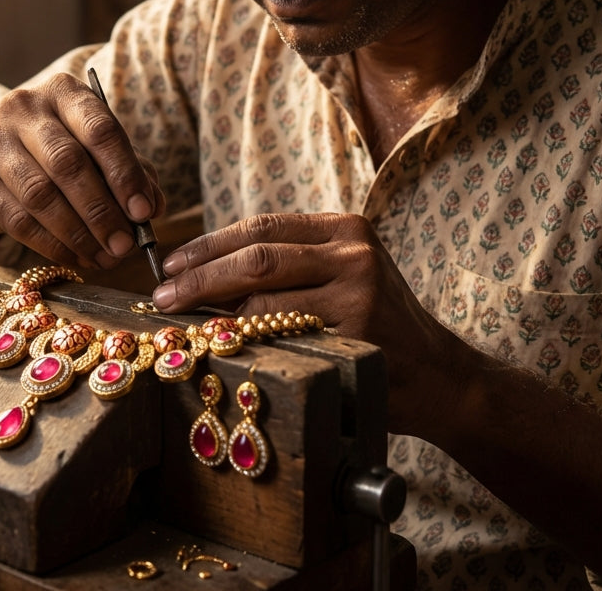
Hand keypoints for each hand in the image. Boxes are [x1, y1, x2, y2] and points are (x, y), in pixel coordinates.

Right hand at [0, 72, 165, 269]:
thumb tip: (153, 208)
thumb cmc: (60, 151)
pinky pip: (17, 220)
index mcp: (64, 91)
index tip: (144, 212)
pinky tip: (75, 257)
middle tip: (125, 245)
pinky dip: (51, 245)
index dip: (124, 173)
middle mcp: (24, 107)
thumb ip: (132, 172)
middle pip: (68, 164)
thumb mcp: (99, 151)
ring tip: (104, 257)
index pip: (99, 129)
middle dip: (102, 211)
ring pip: (40, 195)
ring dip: (78, 234)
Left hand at [153, 212, 465, 434]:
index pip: (260, 227)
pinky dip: (245, 336)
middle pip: (256, 255)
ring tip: (181, 321)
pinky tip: (220, 343)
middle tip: (163, 296)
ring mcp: (357, 287)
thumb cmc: (375, 325)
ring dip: (214, 309)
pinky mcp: (358, 327)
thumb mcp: (340, 276)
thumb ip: (289, 265)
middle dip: (200, 276)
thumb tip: (203, 273)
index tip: (170, 264)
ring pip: (264, 293)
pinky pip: (284, 330)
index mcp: (343, 228)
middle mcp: (351, 249)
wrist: (438, 374)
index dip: (208, 245)